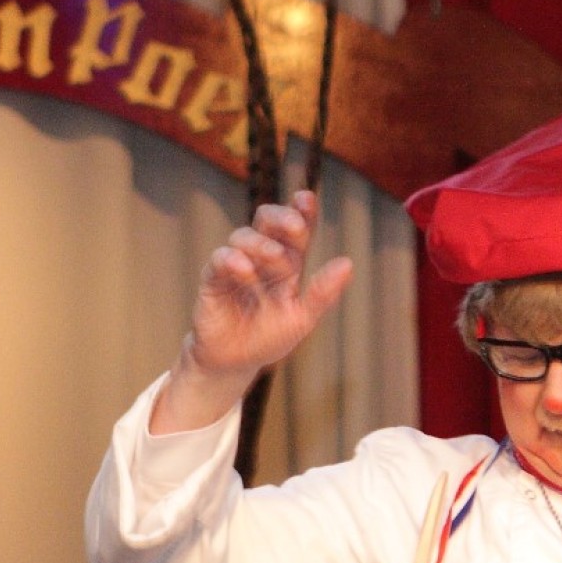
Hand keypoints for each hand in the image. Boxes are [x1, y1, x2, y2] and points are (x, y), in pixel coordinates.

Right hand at [152, 190, 352, 432]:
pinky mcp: (213, 278)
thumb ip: (322, 293)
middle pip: (267, 219)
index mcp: (287, 264)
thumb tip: (348, 263)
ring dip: (262, 243)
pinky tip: (246, 272)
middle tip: (296, 227)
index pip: (296, 230)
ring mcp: (236, 265)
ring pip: (244, 235)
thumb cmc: (268, 338)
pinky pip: (220, 258)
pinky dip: (233, 260)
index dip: (303, 211)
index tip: (306, 198)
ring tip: (275, 259)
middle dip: (282, 217)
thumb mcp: (301, 319)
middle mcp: (261, 258)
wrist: (234, 364)